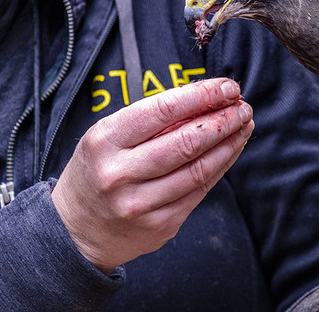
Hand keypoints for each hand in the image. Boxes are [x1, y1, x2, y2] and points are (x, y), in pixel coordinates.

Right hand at [52, 77, 253, 272]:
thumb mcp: (109, 136)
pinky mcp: (160, 225)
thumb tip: (207, 97)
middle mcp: (120, 173)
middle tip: (243, 106)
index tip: (228, 86)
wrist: (75, 231)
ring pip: (199, 168)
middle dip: (223, 119)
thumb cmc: (99, 170)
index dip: (203, 95)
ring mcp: (140, 203)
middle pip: (187, 141)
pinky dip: (221, 166)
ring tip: (244, 125)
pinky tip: (231, 150)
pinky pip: (200, 190)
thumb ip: (153, 118)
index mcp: (105, 141)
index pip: (163, 109)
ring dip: (230, 142)